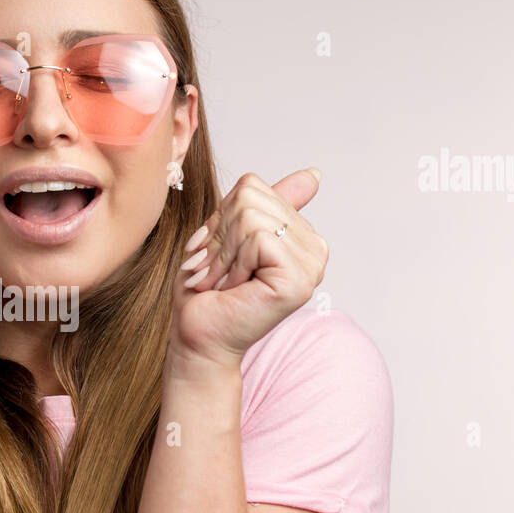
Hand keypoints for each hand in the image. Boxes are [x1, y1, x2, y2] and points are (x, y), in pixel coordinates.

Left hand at [169, 169, 327, 369]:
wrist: (198, 337)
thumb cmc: (205, 291)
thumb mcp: (228, 235)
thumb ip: (264, 204)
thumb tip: (315, 175)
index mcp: (300, 233)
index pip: (252, 188)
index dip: (220, 219)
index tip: (217, 254)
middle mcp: (314, 247)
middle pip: (250, 198)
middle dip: (220, 236)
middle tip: (215, 271)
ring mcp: (312, 264)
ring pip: (252, 217)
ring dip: (223, 254)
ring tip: (223, 281)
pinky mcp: (300, 279)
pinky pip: (258, 238)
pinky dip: (233, 264)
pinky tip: (235, 288)